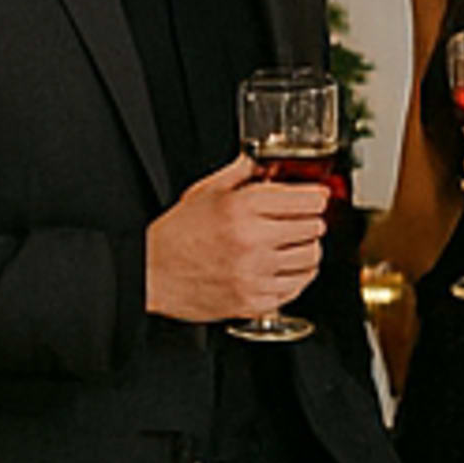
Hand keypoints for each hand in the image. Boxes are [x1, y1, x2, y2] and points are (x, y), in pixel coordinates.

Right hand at [144, 153, 329, 326]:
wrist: (148, 274)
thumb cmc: (175, 235)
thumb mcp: (205, 192)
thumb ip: (241, 172)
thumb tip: (265, 162)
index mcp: (243, 208)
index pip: (309, 201)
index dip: (314, 198)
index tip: (314, 200)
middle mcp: (252, 241)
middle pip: (315, 228)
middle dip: (310, 222)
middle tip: (300, 222)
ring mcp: (254, 273)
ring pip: (311, 258)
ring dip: (307, 250)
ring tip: (294, 246)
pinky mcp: (253, 300)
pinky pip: (296, 287)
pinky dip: (296, 277)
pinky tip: (285, 269)